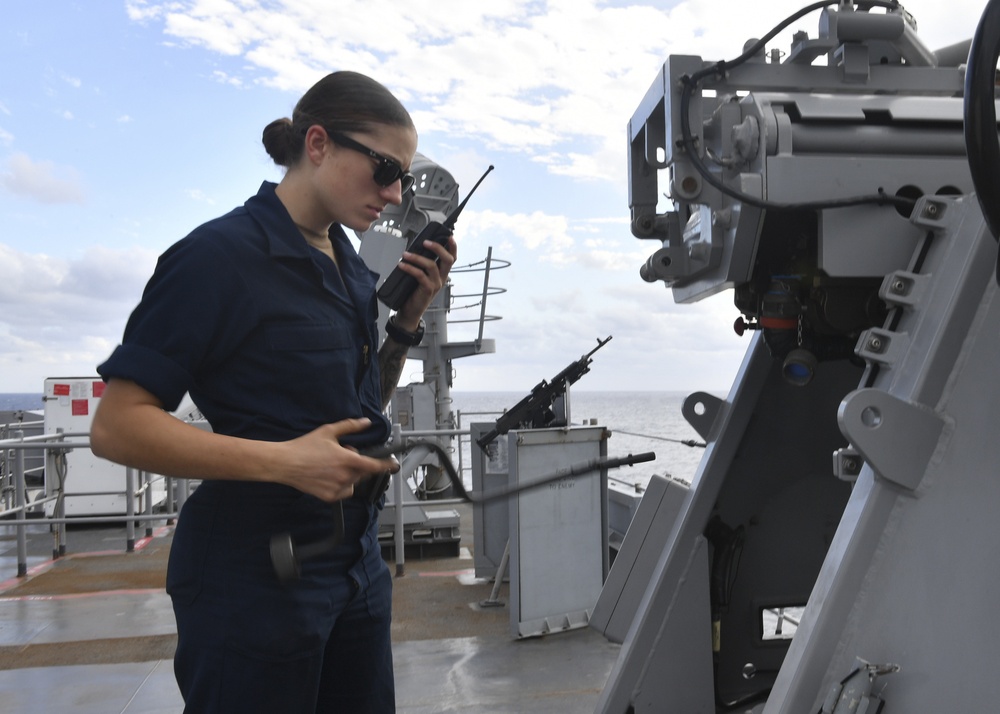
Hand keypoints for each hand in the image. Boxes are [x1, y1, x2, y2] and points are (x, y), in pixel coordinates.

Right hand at [279, 418, 399, 501]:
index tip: (394, 464)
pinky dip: (341, 485)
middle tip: (343, 455)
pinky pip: (344, 491)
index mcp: (348, 460)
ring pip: (354, 482)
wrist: (285, 463)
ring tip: (333, 466)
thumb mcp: (329, 431)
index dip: (387, 465)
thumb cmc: (304, 447)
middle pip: (363, 472)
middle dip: (358, 463)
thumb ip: (350, 426)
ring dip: (350, 475)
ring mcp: (337, 488)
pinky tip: (329, 476)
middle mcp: (345, 476)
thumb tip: (365, 422)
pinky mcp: (329, 497)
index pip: (375, 465)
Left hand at [393, 233, 457, 328]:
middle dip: (438, 248)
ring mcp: (436, 284)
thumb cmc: (414, 293)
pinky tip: (401, 265)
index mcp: (441, 273)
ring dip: (417, 257)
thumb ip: (421, 265)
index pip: (452, 258)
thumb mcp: (420, 277)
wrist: (410, 311)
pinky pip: (420, 275)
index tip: (449, 236)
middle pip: (447, 259)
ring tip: (405, 254)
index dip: (453, 247)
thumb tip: (413, 250)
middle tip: (425, 242)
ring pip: (431, 265)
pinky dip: (410, 268)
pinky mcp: (427, 290)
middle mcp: (442, 278)